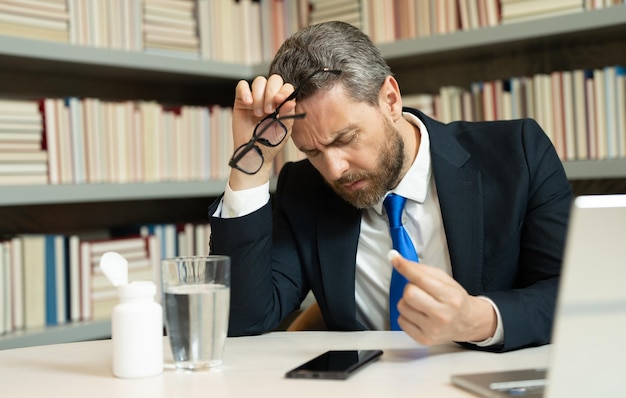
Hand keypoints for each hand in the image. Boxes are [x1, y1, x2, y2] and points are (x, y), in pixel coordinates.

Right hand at [230, 74, 296, 189]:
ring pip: (259, 81)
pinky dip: (245, 91)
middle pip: (273, 79)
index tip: (280, 100)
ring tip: (258, 113)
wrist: (254, 153)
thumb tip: (291, 101)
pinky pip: (241, 85)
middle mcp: (270, 98)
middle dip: (271, 93)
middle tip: (269, 111)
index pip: (286, 87)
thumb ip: (288, 115)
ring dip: (259, 96)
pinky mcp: (241, 100)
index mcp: (283, 103)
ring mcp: (255, 98)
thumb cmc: (270, 143)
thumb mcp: (282, 130)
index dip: (284, 90)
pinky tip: (248, 103)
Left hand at [388, 251, 496, 344]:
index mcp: (450, 296)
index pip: (421, 279)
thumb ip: (422, 270)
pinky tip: (418, 315)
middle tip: (418, 290)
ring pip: (402, 306)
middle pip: (409, 294)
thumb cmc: (454, 299)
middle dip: (409, 288)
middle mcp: (442, 315)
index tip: (395, 259)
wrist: (467, 323)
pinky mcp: (423, 339)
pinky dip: (406, 315)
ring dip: (407, 302)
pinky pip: (401, 320)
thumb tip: (398, 260)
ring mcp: (432, 329)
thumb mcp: (445, 280)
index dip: (405, 268)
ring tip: (420, 304)